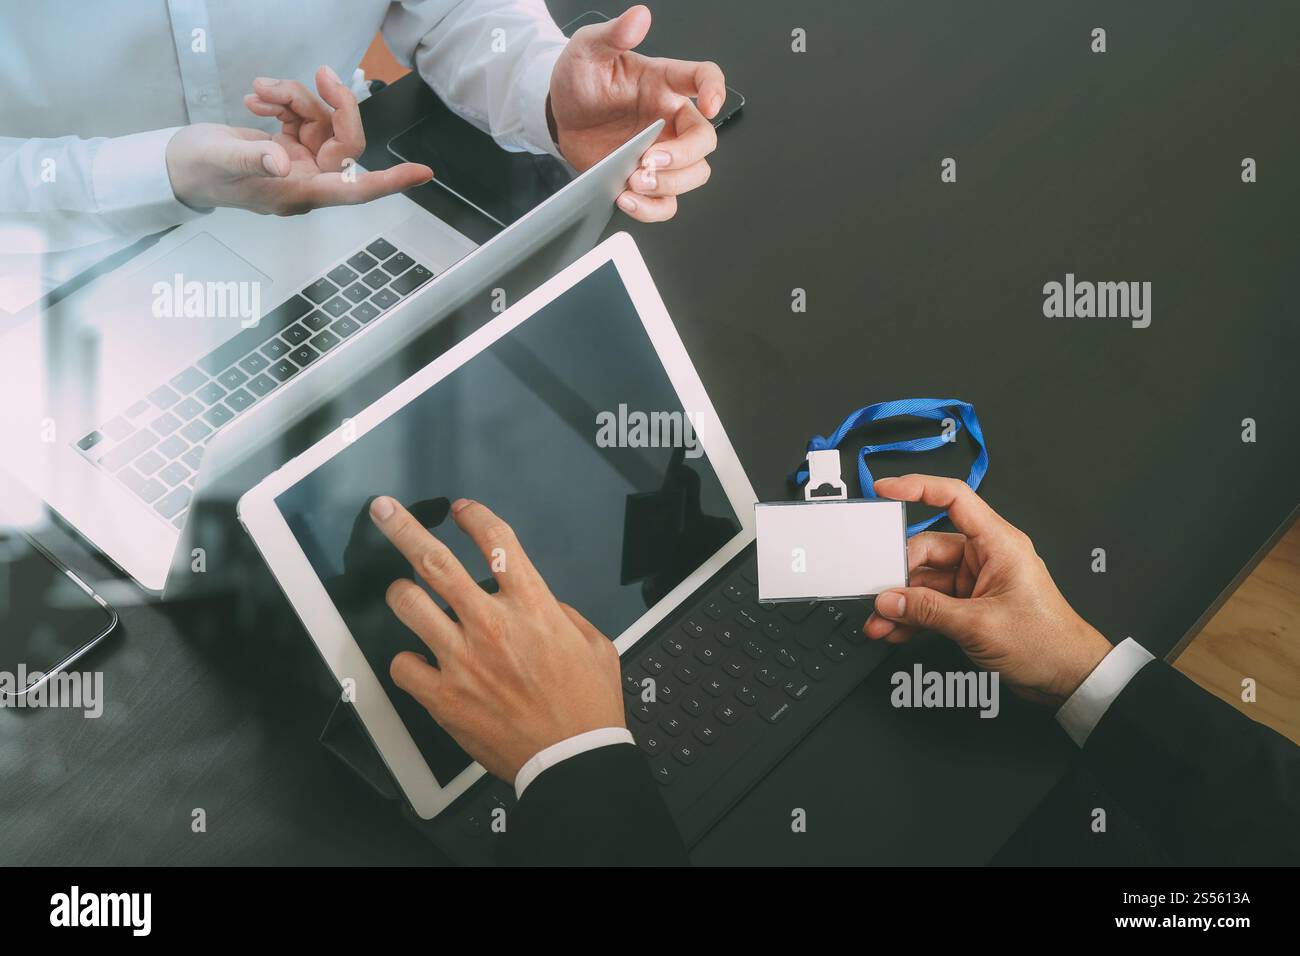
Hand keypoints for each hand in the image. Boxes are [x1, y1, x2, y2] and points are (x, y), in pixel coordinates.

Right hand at [165, 66, 431, 214]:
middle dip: (334, 104)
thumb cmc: (198, 172)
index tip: (421, 173)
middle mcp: (309, 180)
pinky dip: (284, 100)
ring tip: (260, 89)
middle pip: (344, 141)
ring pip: (322, 122)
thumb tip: (282, 158)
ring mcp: (301, 162)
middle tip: (318, 72)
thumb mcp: (221, 162)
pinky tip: (258, 97)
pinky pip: (303, 116)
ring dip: (296, 97)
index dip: (390, 181)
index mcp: (301, 192)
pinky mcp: (290, 145)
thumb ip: (253, 159)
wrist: (178, 166)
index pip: (356, 188)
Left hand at [369, 496, 624, 782]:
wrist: (572, 759)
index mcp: (533, 606)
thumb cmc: (587, 706)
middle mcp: (492, 624)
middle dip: (404, 528)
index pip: (496, 541)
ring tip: (404, 593)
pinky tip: (419, 661)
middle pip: (434, 560)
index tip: (462, 511)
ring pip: (408, 604)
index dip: (474, 517)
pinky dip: (407, 660)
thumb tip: (542, 605)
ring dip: (402, 593)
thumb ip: (563, 615)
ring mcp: (461, 659)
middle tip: (384, 510)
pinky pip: (402, 664)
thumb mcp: (595, 645)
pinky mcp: (442, 695)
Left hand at [547, 5, 724, 221]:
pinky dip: (652, 208)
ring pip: (693, 175)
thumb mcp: (589, 49)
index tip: (709, 104)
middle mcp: (670, 120)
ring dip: (668, 184)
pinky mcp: (647, 179)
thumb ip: (615, 33)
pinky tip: (628, 198)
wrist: (559, 115)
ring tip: (634, 180)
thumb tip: (638, 17)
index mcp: (665, 84)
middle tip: (648, 159)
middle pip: (705, 141)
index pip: (706, 78)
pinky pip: (666, 203)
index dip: (716, 90)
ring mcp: (662, 152)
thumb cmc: (580, 80)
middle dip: (683, 156)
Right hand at [864, 475, 1113, 707]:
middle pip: (928, 548)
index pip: (953, 498)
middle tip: (878, 592)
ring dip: (901, 602)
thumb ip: (928, 611)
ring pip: (925, 581)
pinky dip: (912, 617)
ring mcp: (976, 582)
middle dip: (899, 573)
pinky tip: (895, 630)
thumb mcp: (979, 624)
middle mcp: (985, 557)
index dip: (917, 488)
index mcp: (998, 543)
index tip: (885, 490)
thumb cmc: (1047, 642)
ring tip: (881, 620)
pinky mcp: (969, 606)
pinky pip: (931, 604)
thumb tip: (890, 600)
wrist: (1067, 677)